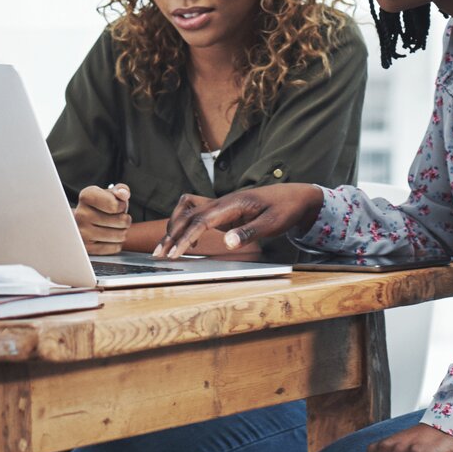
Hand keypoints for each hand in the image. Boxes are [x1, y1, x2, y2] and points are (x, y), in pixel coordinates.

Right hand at [74, 183, 130, 254]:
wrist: (80, 222)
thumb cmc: (99, 206)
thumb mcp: (109, 193)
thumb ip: (121, 190)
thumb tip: (123, 194)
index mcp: (87, 196)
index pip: (116, 205)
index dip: (122, 206)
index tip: (116, 205)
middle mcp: (81, 214)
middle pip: (121, 221)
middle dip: (125, 219)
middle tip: (117, 218)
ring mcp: (82, 233)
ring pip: (120, 235)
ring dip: (122, 232)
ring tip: (113, 227)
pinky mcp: (87, 248)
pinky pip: (115, 248)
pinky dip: (116, 243)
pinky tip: (109, 237)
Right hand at [155, 183, 323, 257]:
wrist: (293, 196)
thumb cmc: (284, 208)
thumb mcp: (273, 223)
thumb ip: (250, 232)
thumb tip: (227, 243)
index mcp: (232, 204)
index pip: (201, 220)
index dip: (186, 237)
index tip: (175, 253)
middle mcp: (222, 202)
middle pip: (187, 215)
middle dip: (171, 234)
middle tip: (159, 255)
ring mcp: (220, 205)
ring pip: (187, 212)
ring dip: (174, 228)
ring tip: (164, 248)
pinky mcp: (222, 211)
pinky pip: (195, 213)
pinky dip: (185, 224)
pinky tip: (188, 243)